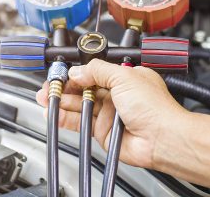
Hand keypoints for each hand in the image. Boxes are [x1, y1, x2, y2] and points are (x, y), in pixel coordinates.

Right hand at [36, 59, 188, 168]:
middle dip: (64, 87)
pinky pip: (80, 122)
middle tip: (49, 87)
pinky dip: (66, 118)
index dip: (76, 72)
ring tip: (47, 99)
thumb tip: (78, 70)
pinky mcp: (102, 131)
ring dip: (62, 101)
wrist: (162, 138)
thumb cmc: (155, 108)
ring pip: (79, 105)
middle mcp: (116, 94)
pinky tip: (55, 114)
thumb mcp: (123, 77)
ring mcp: (108, 113)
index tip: (61, 73)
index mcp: (124, 77)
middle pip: (83, 88)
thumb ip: (97, 71)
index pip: (93, 71)